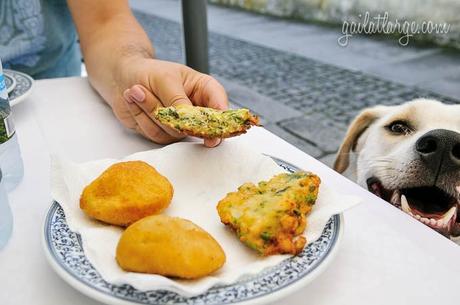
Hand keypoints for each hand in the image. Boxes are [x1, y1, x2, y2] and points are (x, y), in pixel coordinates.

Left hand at [112, 58, 228, 146]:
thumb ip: (178, 100)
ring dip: (150, 111)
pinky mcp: (163, 133)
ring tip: (136, 90)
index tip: (213, 133)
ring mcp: (180, 124)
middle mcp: (195, 110)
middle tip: (161, 106)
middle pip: (198, 126)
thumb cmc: (148, 72)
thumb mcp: (165, 79)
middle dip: (173, 116)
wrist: (122, 77)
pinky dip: (141, 117)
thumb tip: (187, 119)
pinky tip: (134, 100)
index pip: (219, 105)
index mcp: (204, 90)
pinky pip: (156, 134)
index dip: (219, 120)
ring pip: (173, 131)